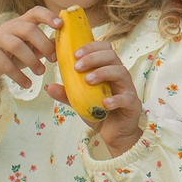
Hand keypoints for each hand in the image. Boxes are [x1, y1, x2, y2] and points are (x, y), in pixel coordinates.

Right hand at [0, 7, 59, 102]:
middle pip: (28, 29)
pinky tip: (27, 84)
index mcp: (23, 22)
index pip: (36, 12)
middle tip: (53, 59)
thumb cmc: (13, 54)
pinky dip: (18, 75)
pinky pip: (4, 63)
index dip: (49, 16)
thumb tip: (67, 46)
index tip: (61, 25)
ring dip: (32, 60)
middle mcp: (10, 27)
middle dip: (44, 44)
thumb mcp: (31, 48)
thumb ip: (46, 45)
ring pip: (16, 45)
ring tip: (41, 72)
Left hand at [46, 34, 142, 155]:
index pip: (104, 49)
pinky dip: (115, 99)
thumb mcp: (79, 102)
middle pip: (112, 56)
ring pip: (121, 72)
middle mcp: (119, 76)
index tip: (75, 54)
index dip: (91, 47)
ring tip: (87, 80)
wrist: (113, 133)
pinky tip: (104, 103)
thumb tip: (49, 87)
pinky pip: (127, 98)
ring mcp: (128, 89)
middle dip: (93, 58)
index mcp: (108, 70)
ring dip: (102, 73)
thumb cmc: (98, 112)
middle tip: (77, 67)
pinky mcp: (132, 105)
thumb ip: (66, 93)